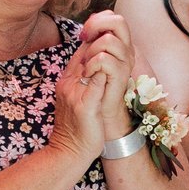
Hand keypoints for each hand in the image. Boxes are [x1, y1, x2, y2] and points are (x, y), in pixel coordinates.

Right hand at [51, 28, 128, 162]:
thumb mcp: (78, 99)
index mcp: (67, 81)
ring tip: (121, 52)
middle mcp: (69, 84)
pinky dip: (107, 74)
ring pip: (91, 63)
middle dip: (103, 44)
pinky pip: (97, 83)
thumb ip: (85, 81)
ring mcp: (75, 94)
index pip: (81, 52)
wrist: (69, 151)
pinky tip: (118, 72)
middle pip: (86, 53)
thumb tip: (98, 65)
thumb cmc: (79, 126)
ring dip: (107, 56)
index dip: (96, 42)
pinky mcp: (85, 106)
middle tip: (119, 39)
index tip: (112, 38)